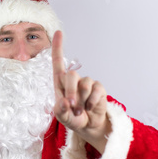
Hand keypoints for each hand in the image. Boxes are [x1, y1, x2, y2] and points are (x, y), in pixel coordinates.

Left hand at [52, 31, 110, 152]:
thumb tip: (64, 101)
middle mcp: (73, 80)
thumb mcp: (62, 117)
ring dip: (82, 101)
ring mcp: (87, 83)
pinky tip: (90, 108)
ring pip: (84, 84)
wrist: (88, 126)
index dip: (58, 47)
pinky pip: (96, 91)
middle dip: (71, 91)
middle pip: (71, 75)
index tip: (59, 32)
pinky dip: (91, 103)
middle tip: (73, 105)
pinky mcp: (99, 89)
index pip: (58, 62)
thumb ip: (60, 110)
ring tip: (81, 110)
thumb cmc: (72, 118)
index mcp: (60, 83)